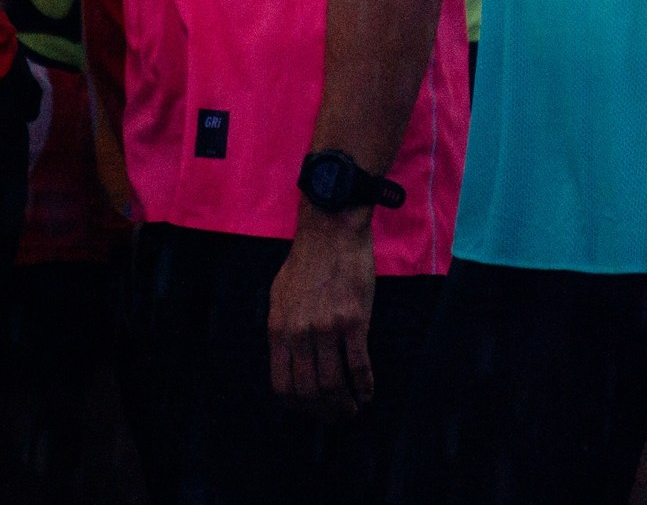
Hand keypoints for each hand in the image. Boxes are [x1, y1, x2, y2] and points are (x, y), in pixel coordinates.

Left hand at [268, 206, 376, 418]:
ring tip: (353, 409)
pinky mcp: (354, 320)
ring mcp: (327, 328)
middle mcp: (299, 333)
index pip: (282, 385)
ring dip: (344, 405)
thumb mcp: (279, 296)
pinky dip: (365, 386)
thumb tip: (289, 361)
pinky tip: (368, 392)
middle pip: (309, 391)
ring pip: (334, 384)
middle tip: (336, 416)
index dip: (297, 405)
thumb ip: (283, 329)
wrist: (332, 230)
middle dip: (323, 412)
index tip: (311, 410)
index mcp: (278, 329)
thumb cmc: (307, 261)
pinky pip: (359, 365)